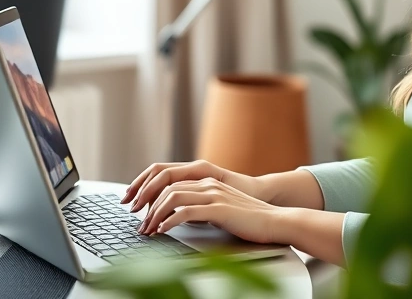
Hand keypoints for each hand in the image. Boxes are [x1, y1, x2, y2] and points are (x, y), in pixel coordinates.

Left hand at [139, 177, 281, 243]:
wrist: (274, 221)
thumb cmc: (248, 219)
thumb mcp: (219, 208)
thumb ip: (200, 207)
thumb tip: (178, 217)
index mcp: (206, 181)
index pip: (169, 180)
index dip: (149, 193)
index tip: (137, 208)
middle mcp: (208, 184)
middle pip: (166, 186)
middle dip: (146, 204)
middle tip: (138, 223)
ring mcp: (214, 194)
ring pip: (173, 198)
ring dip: (155, 215)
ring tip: (147, 230)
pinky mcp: (219, 209)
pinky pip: (186, 212)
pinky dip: (170, 222)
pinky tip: (163, 231)